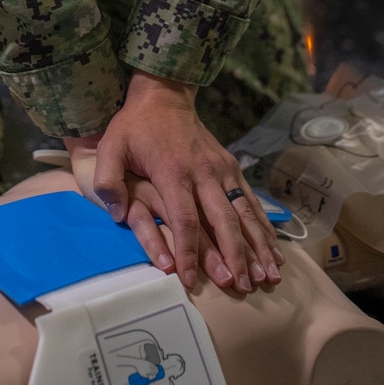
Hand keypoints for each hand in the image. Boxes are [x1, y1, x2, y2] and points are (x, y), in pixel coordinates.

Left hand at [66, 71, 283, 293]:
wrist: (164, 96)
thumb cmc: (134, 127)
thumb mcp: (111, 147)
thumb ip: (109, 180)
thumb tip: (116, 215)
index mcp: (173, 171)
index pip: (184, 219)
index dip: (188, 251)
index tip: (191, 281)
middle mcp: (203, 172)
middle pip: (223, 220)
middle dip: (235, 256)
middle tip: (242, 288)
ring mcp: (221, 169)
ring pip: (244, 213)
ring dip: (258, 246)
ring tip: (268, 277)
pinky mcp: (232, 167)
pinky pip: (251, 201)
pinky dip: (264, 227)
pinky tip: (274, 251)